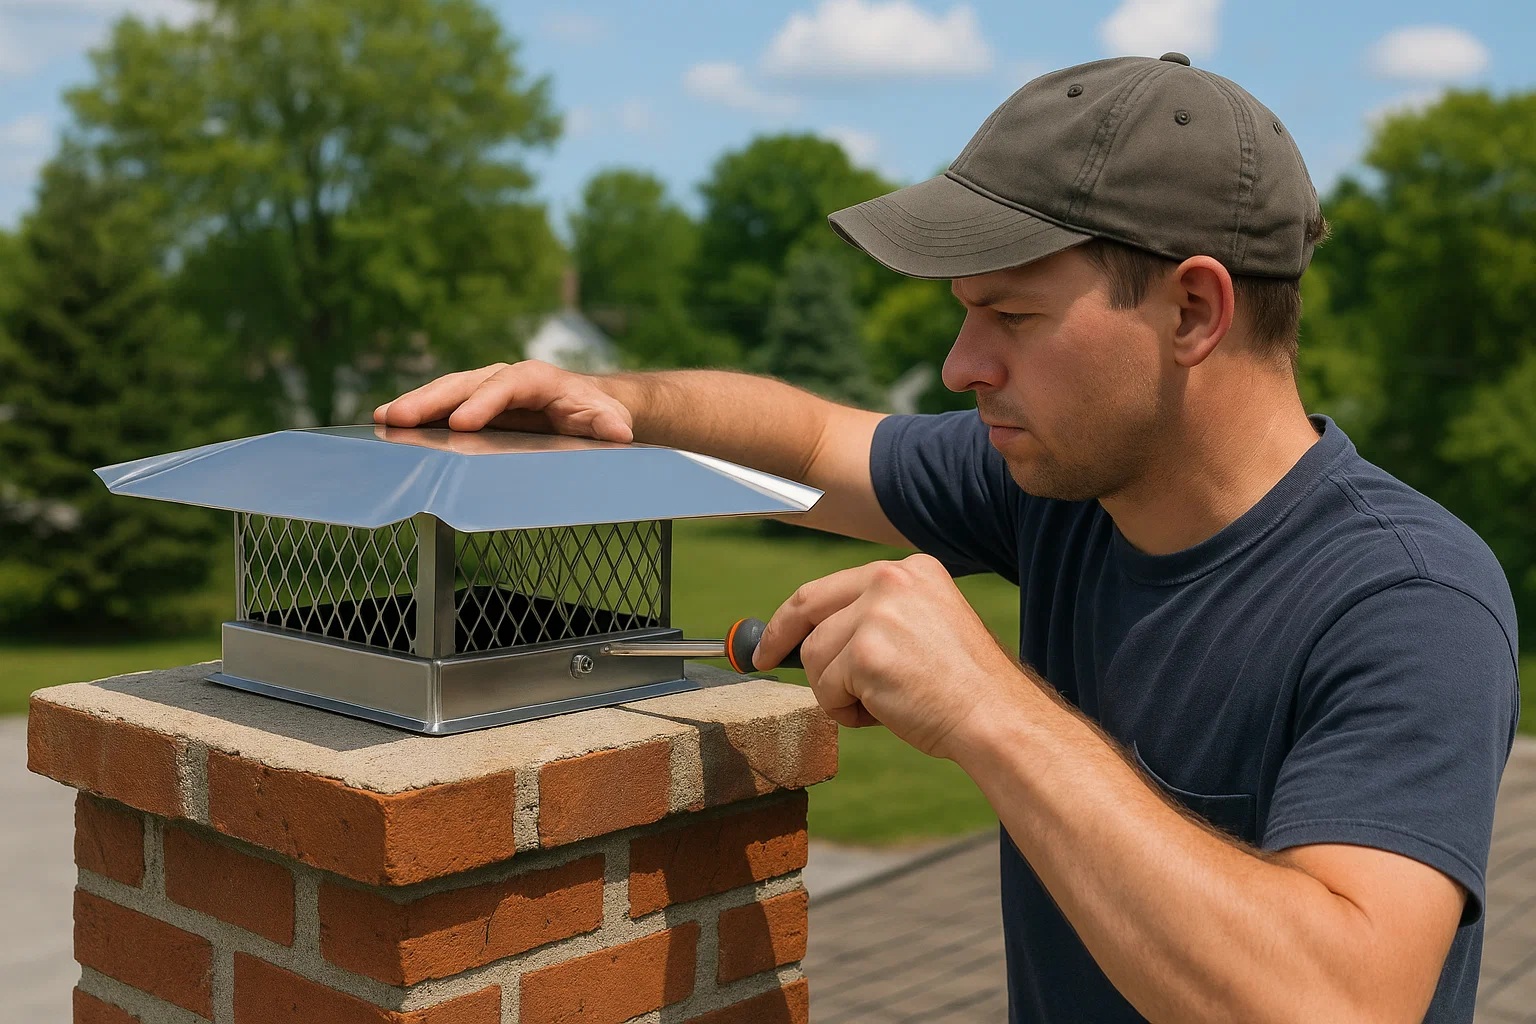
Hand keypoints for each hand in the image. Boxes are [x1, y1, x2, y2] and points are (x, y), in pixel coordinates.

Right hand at [373, 360, 634, 441]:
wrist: (586, 406)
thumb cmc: (596, 414)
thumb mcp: (608, 420)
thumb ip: (609, 426)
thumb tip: (618, 433)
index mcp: (536, 379)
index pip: (505, 386)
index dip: (482, 403)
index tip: (460, 424)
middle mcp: (504, 378)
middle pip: (464, 383)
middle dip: (430, 400)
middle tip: (398, 417)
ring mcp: (484, 390)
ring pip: (446, 392)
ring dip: (414, 405)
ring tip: (382, 419)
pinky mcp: (473, 405)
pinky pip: (442, 407)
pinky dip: (417, 414)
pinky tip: (386, 426)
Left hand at [754, 553, 1025, 759]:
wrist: (996, 717)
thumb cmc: (962, 688)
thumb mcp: (924, 629)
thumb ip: (876, 620)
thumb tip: (812, 638)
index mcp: (910, 570)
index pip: (830, 586)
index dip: (794, 614)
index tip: (774, 637)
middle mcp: (891, 579)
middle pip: (808, 609)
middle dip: (780, 639)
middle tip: (762, 661)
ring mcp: (877, 613)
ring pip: (814, 658)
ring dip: (837, 691)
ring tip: (884, 703)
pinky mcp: (865, 651)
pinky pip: (825, 689)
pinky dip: (846, 712)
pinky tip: (887, 713)